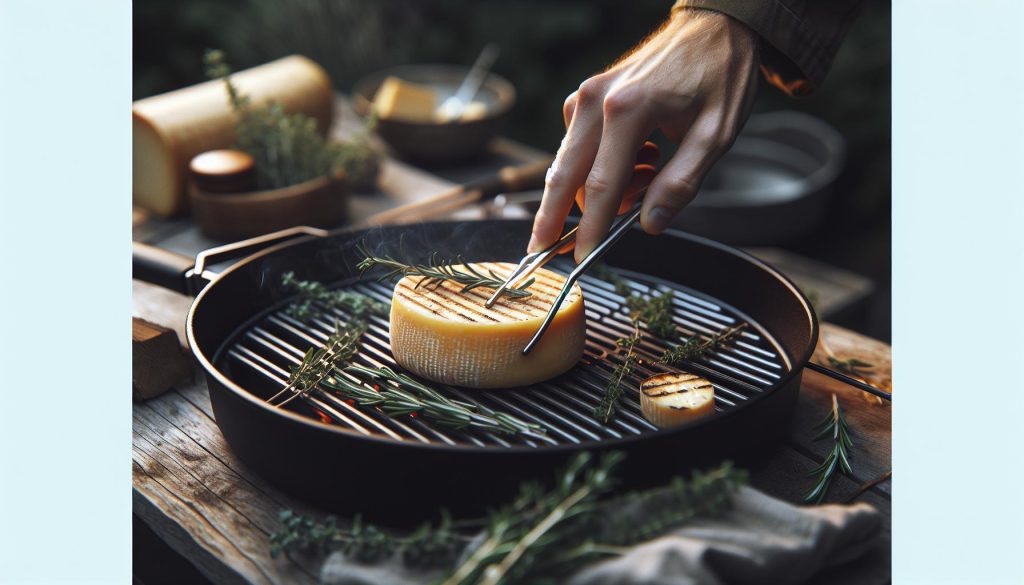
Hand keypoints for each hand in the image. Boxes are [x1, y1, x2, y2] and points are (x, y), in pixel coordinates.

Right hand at [529, 9, 759, 262]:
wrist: (714, 28)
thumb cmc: (719, 76)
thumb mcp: (715, 136)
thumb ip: (680, 183)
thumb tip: (650, 225)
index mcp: (628, 111)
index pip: (600, 186)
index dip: (588, 228)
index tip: (580, 258)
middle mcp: (597, 102)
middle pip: (563, 175)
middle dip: (550, 218)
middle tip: (540, 253)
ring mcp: (587, 97)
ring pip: (569, 163)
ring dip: (595, 189)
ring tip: (647, 179)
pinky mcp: (586, 97)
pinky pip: (578, 146)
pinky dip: (596, 167)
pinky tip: (636, 160)